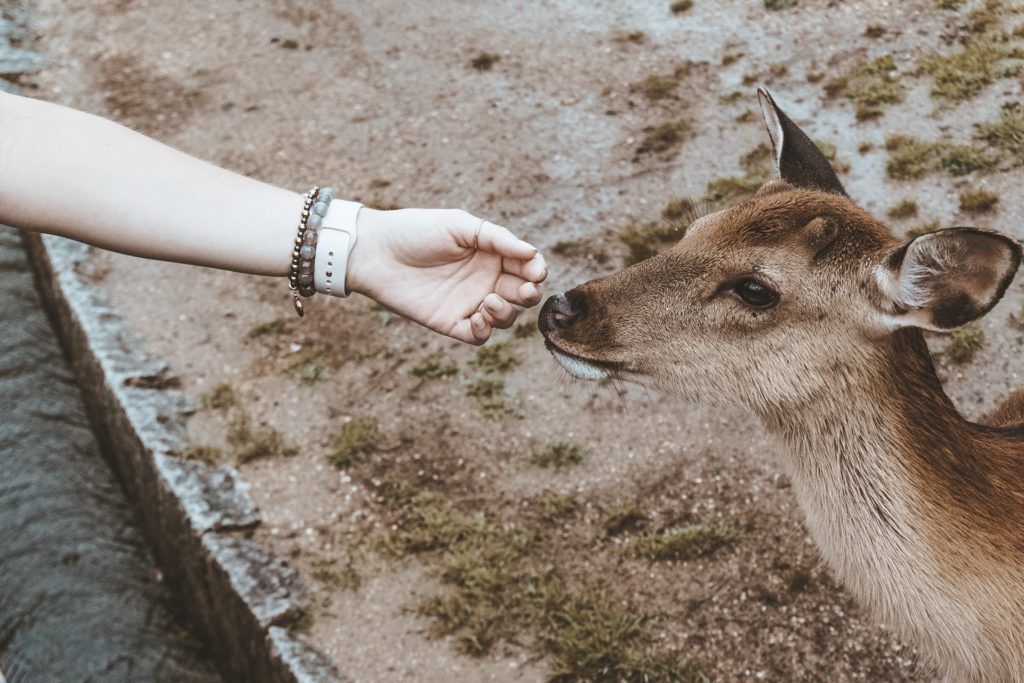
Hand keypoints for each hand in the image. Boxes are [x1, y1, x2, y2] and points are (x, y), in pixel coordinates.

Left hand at [346, 208, 546, 343]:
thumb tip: (532, 252)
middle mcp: (484, 280)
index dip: (536, 270)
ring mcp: (469, 303)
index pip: (525, 266)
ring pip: (505, 318)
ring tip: (489, 301)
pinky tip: (478, 315)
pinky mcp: (451, 322)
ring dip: (507, 312)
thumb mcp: (459, 225)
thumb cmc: (415, 231)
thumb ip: (497, 238)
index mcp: (490, 254)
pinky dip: (486, 330)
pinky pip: (479, 335)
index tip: (536, 270)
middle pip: (521, 295)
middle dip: (529, 294)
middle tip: (524, 289)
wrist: (374, 252)